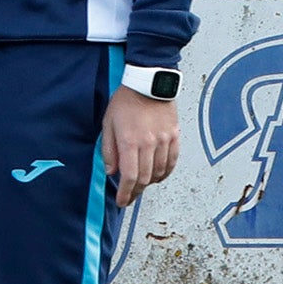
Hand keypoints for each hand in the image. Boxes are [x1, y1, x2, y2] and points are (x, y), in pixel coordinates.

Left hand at [101, 85, 179, 206]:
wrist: (148, 82)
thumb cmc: (126, 100)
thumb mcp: (108, 123)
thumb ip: (109, 150)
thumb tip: (111, 171)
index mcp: (130, 141)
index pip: (129, 176)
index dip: (125, 193)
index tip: (122, 201)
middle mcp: (148, 143)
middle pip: (145, 179)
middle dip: (136, 192)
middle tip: (129, 197)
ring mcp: (163, 140)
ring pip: (160, 172)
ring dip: (150, 183)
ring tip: (142, 185)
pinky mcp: (174, 136)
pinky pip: (172, 161)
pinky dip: (165, 172)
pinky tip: (158, 175)